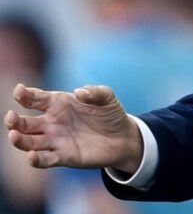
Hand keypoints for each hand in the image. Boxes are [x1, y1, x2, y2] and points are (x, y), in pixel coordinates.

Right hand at [5, 84, 141, 172]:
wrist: (124, 137)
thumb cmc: (110, 114)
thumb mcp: (107, 98)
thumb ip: (95, 92)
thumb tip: (79, 92)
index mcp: (58, 104)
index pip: (35, 98)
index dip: (24, 94)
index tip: (19, 91)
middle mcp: (51, 123)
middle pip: (24, 123)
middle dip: (14, 120)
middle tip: (11, 117)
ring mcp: (55, 140)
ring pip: (28, 142)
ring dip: (19, 140)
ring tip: (14, 135)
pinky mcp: (63, 157)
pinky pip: (44, 160)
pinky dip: (36, 159)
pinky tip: (32, 155)